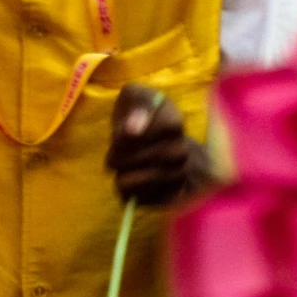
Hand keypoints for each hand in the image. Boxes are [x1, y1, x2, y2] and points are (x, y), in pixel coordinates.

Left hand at [104, 84, 208, 206]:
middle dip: (116, 156)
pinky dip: (128, 190)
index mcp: (174, 123)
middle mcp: (180, 152)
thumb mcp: (136, 97)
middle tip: (115, 152)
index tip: (121, 131)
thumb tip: (134, 130)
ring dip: (119, 173)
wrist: (158, 138)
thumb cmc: (141, 113)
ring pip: (130, 182)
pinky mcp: (168, 197)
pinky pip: (136, 200)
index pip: (137, 137)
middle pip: (132, 161)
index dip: (121, 136)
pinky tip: (133, 179)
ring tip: (123, 166)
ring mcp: (176, 176)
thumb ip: (138, 106)